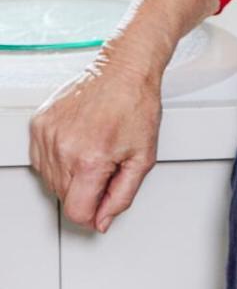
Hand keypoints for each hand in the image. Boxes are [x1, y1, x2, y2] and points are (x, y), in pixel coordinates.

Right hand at [29, 54, 161, 232]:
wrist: (125, 69)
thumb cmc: (137, 105)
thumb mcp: (143, 157)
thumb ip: (122, 196)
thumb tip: (102, 220)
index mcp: (90, 160)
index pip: (77, 212)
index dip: (93, 214)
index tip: (102, 204)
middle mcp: (64, 148)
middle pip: (64, 197)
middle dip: (87, 190)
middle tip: (107, 165)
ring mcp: (48, 134)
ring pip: (51, 179)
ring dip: (71, 174)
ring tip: (93, 149)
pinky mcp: (40, 122)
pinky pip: (42, 158)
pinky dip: (58, 157)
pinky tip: (79, 141)